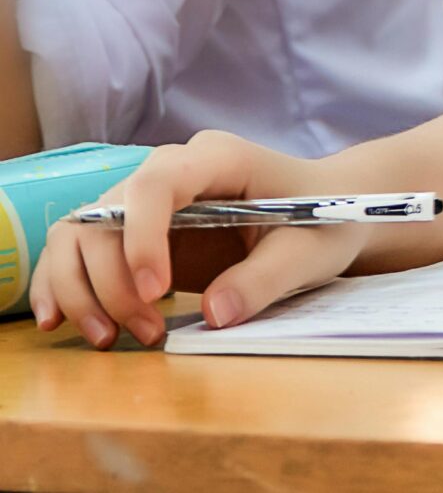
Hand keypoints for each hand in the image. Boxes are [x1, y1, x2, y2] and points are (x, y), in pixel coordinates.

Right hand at [31, 131, 365, 348]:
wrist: (326, 212)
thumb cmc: (324, 220)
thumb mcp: (310, 251)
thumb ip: (264, 279)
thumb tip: (214, 313)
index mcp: (218, 158)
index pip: (156, 184)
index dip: (143, 237)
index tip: (156, 291)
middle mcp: (170, 170)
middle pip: (106, 216)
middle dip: (113, 282)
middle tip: (147, 332)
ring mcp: (145, 200)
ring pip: (79, 234)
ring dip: (81, 289)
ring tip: (109, 338)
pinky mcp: (132, 233)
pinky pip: (77, 251)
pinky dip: (61, 285)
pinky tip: (61, 322)